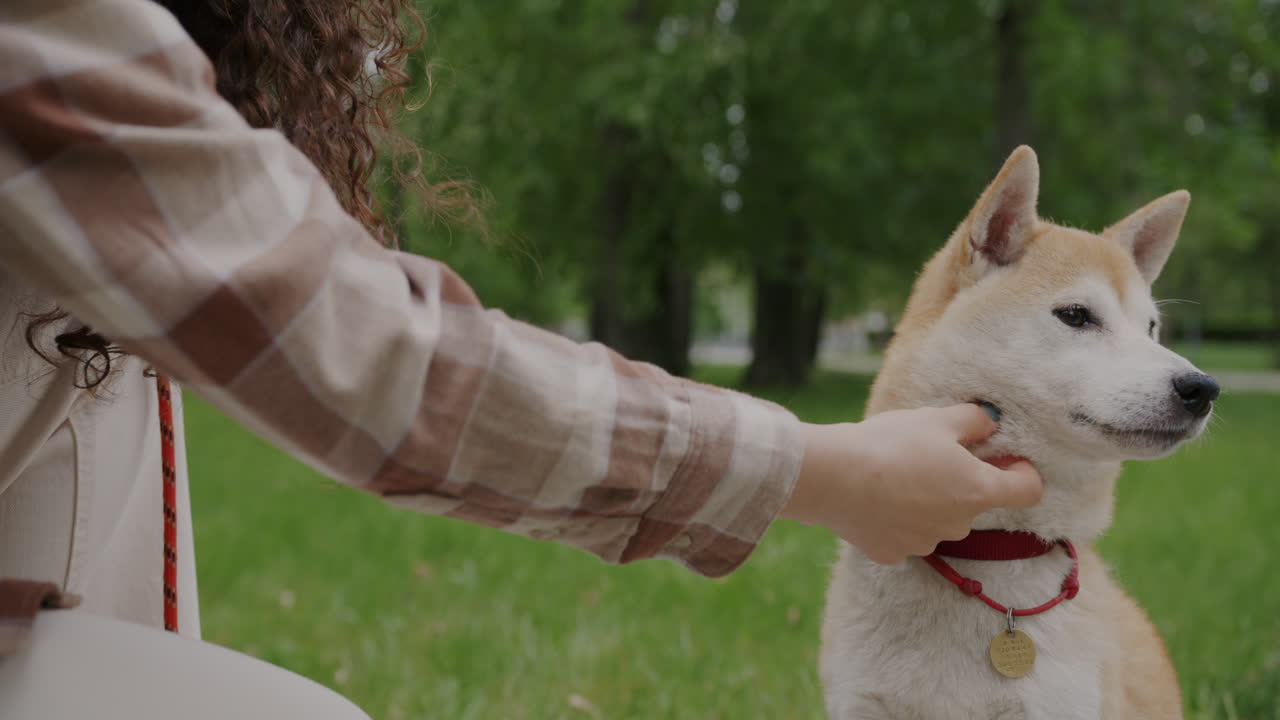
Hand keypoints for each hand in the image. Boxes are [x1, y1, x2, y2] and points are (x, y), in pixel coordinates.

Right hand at [781, 404, 1042, 564]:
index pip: (1027, 490)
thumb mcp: (936, 419)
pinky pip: (903, 535)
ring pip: (937, 521)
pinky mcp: (891, 553)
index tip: (1007, 460)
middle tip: (928, 457)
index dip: (1022, 472)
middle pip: (973, 504)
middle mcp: (958, 525)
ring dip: (927, 503)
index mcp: (977, 490)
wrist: (833, 476)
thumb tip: (990, 422)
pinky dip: (895, 520)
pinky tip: (874, 500)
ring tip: (894, 477)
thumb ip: (973, 421)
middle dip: (959, 483)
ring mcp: (925, 543)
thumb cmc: (891, 444)